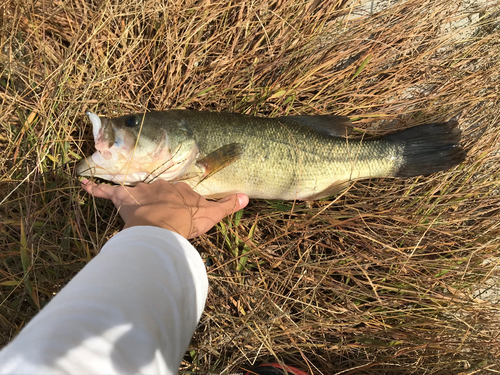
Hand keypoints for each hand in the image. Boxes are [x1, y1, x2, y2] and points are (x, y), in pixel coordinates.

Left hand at [81, 179, 248, 238]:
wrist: (165, 226)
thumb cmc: (187, 221)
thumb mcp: (212, 214)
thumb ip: (227, 206)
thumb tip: (247, 196)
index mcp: (179, 190)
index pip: (179, 194)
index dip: (180, 205)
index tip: (181, 215)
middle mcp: (159, 186)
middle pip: (158, 191)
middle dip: (158, 200)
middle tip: (160, 213)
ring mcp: (141, 191)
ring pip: (136, 190)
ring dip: (134, 195)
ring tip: (132, 202)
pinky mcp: (124, 199)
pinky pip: (106, 191)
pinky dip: (94, 187)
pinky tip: (81, 183)